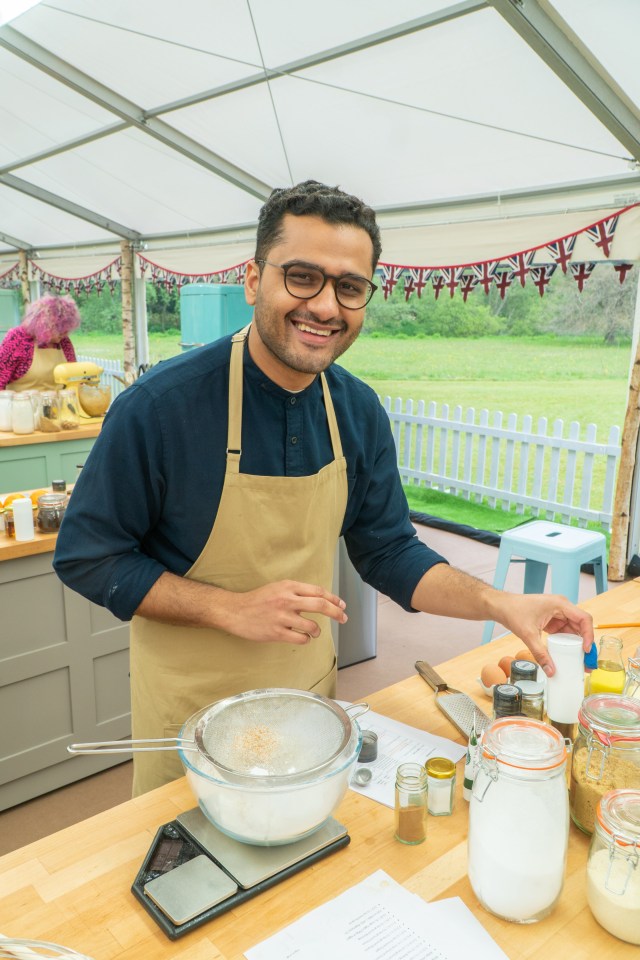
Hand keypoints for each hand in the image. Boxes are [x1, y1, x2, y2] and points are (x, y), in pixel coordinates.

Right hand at [220, 579, 347, 644]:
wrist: (235, 611)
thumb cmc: (257, 600)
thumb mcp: (277, 588)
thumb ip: (296, 592)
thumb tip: (319, 599)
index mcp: (288, 586)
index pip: (318, 591)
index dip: (333, 599)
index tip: (341, 605)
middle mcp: (287, 600)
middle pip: (320, 605)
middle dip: (336, 613)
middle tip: (344, 618)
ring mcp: (282, 617)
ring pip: (312, 625)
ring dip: (317, 630)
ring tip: (314, 632)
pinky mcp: (276, 632)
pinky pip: (300, 638)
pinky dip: (305, 639)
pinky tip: (302, 637)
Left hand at [495, 593, 593, 675]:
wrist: (501, 606)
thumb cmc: (513, 611)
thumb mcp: (528, 634)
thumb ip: (540, 653)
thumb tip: (550, 671)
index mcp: (560, 604)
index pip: (583, 618)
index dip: (589, 634)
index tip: (586, 650)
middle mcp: (562, 607)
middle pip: (581, 625)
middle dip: (585, 643)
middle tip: (587, 661)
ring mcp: (558, 613)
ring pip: (574, 630)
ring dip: (577, 644)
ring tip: (580, 661)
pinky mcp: (552, 619)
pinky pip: (565, 631)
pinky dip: (567, 643)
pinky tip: (568, 654)